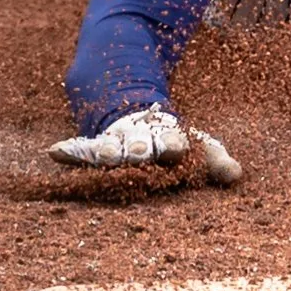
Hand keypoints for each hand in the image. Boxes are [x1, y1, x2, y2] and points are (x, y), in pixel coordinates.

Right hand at [48, 105, 241, 184]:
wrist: (140, 115)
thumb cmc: (175, 144)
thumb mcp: (200, 149)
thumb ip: (217, 161)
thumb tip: (237, 175)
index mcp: (167, 138)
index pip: (171, 142)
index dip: (172, 144)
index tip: (175, 146)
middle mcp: (140, 140)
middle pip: (139, 145)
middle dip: (141, 149)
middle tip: (141, 151)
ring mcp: (116, 142)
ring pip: (110, 148)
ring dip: (106, 152)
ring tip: (101, 154)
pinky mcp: (94, 147)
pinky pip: (81, 150)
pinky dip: (70, 150)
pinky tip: (54, 151)